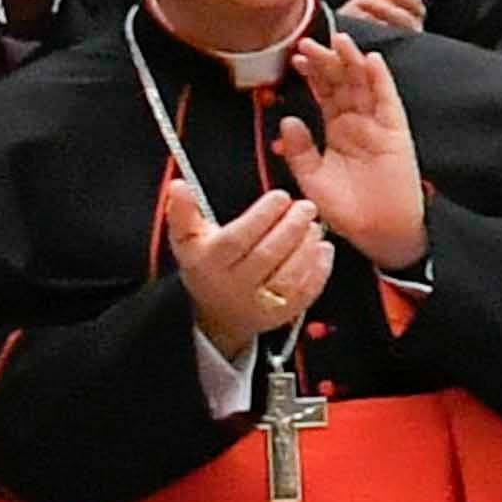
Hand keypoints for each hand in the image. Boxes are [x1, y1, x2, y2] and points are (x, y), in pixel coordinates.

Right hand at [160, 166, 331, 353]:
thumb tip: (178, 185)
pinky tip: (323, 249)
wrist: (217, 314)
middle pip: (267, 256)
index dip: (261, 217)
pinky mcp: (281, 316)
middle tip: (306, 207)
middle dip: (291, 227)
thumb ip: (183, 211)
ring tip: (314, 226)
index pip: (237, 238)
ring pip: (289, 277)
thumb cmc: (207, 265)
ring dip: (307, 248)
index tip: (280, 196)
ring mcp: (258, 305)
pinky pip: (305, 294)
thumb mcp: (188, 239)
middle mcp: (233, 286)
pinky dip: (319, 270)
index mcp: (208, 263)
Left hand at [278, 32, 428, 261]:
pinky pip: (388, 101)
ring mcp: (378, 125)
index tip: (296, 58)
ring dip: (352, 62)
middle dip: (327, 62)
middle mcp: (357, 123)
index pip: (324, 93)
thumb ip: (299, 150)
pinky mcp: (396, 132)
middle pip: (342, 83)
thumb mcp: (311, 179)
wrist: (379, 233)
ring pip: (364, 85)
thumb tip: (288, 119)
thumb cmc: (347, 210)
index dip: (311, 74)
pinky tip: (371, 61)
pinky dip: (381, 80)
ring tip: (338, 41)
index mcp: (337, 130)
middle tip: (309, 43)